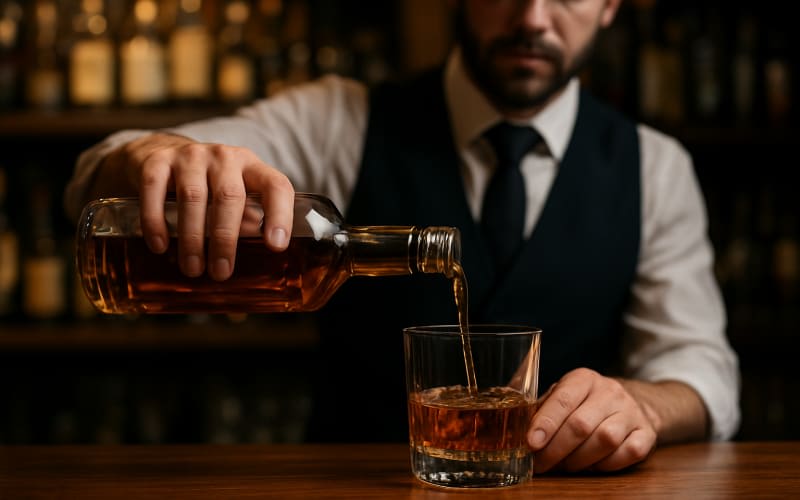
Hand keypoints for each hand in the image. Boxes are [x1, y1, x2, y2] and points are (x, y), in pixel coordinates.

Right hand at [92, 133, 294, 280]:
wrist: (161, 152)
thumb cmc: (208, 186)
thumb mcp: (234, 196)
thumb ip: (246, 224)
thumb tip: (251, 278)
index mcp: (252, 167)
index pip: (275, 185)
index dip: (280, 215)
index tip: (276, 247)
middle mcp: (224, 157)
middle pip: (229, 196)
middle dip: (225, 239)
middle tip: (221, 273)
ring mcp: (190, 155)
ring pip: (193, 196)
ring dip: (192, 237)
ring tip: (193, 269)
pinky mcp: (157, 161)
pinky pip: (155, 189)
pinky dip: (156, 221)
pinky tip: (160, 245)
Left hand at [527, 368, 656, 472]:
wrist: (633, 403)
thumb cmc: (586, 403)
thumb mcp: (563, 396)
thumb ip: (542, 410)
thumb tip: (514, 431)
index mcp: (583, 379)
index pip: (562, 400)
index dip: (545, 423)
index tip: (531, 443)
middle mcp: (610, 391)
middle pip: (580, 424)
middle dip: (555, 449)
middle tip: (540, 464)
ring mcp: (631, 411)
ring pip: (604, 439)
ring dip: (579, 459)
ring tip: (565, 465)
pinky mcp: (647, 432)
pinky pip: (628, 453)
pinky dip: (607, 464)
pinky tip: (593, 465)